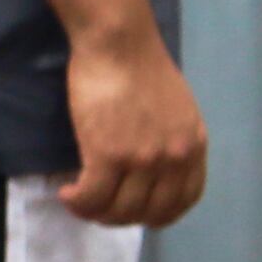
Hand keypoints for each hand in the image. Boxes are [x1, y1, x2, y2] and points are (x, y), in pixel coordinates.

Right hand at [57, 26, 209, 226]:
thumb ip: (171, 138)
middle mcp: (173, 159)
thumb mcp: (176, 108)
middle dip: (120, 217)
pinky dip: (78, 203)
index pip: (184, 200)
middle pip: (148, 212)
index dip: (157, 215)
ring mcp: (142, 159)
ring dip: (94, 212)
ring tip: (78, 201)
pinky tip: (67, 194)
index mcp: (193, 146)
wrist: (119, 44)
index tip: (134, 212)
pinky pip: (92, 196)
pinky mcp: (108, 154)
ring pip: (118, 209)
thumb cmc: (140, 66)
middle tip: (97, 208)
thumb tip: (150, 163)